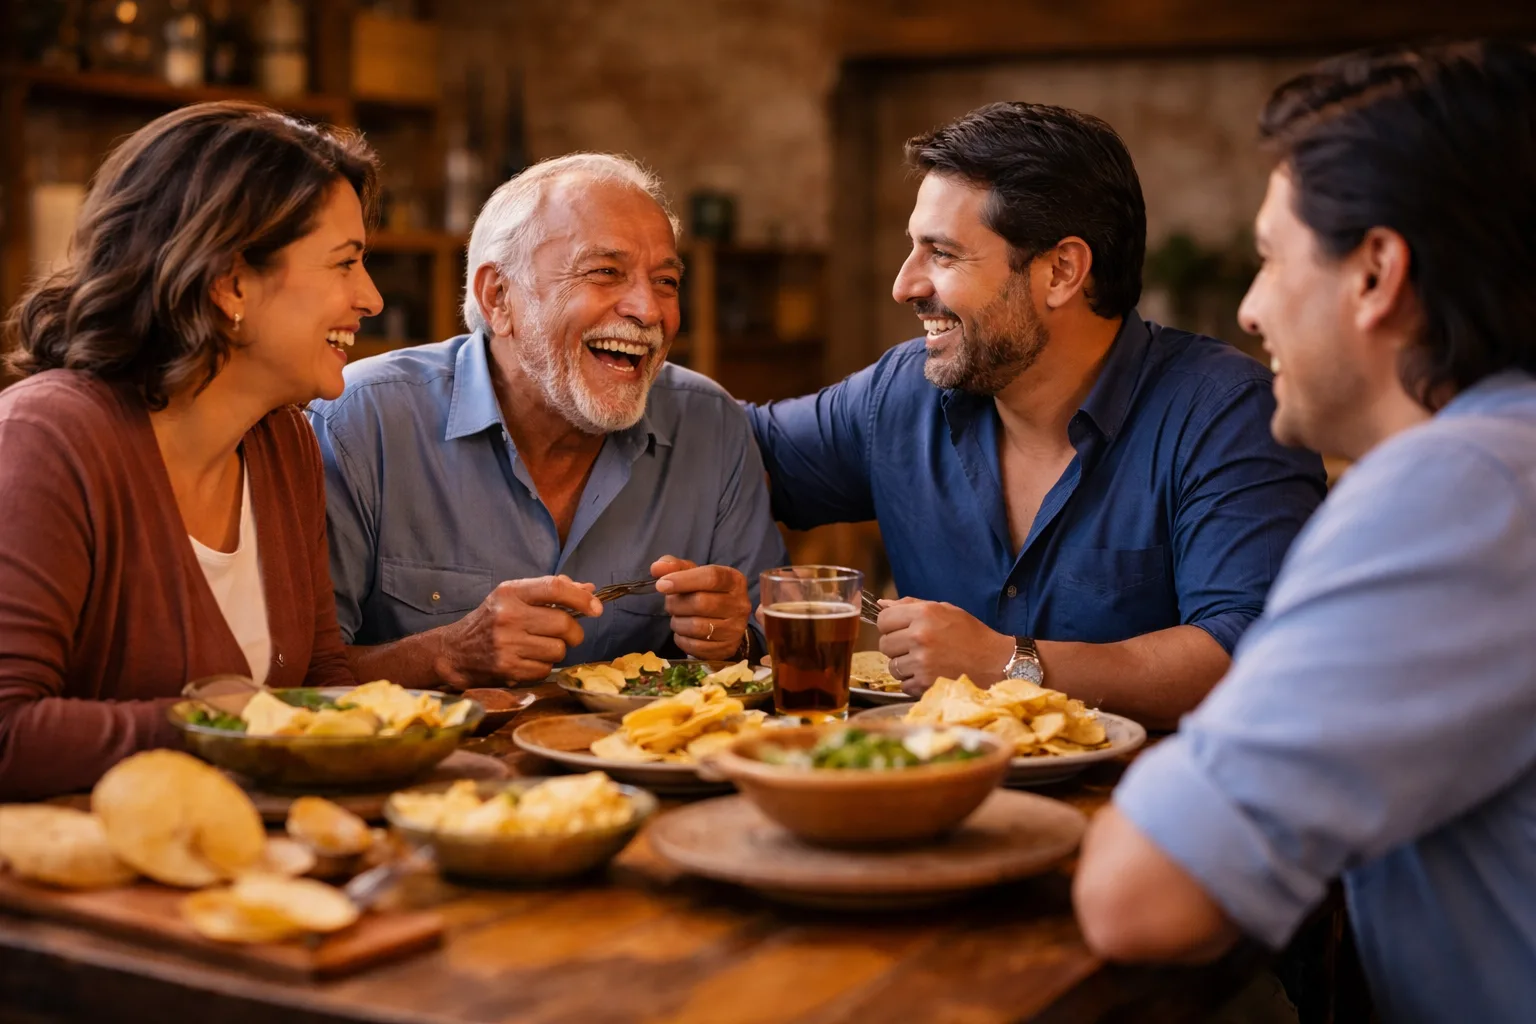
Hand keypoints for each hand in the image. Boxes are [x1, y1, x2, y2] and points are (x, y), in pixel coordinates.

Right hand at [435, 575, 600, 686]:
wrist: (455, 651)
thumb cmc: (491, 620)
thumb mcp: (514, 598)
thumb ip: (550, 592)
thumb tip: (589, 589)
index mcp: (510, 593)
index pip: (554, 588)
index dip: (581, 598)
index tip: (596, 607)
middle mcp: (508, 616)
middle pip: (564, 623)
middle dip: (574, 631)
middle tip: (568, 633)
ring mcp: (507, 644)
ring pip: (559, 649)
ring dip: (557, 650)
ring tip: (540, 646)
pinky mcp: (508, 669)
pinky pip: (546, 668)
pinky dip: (544, 665)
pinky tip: (528, 659)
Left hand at [652, 555, 750, 660]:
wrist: (724, 621)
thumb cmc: (706, 593)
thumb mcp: (693, 574)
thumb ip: (674, 567)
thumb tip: (657, 568)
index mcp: (734, 580)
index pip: (711, 577)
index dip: (683, 580)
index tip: (661, 585)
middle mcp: (740, 604)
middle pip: (701, 603)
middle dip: (676, 604)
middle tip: (669, 604)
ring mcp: (736, 628)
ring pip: (697, 626)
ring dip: (677, 623)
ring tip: (677, 618)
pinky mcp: (727, 648)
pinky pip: (696, 646)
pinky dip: (682, 639)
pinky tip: (683, 632)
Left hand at [876, 598, 1014, 695]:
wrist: (994, 662)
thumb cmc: (970, 634)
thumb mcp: (944, 610)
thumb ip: (911, 606)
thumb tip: (881, 605)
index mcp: (923, 614)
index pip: (883, 620)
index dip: (890, 626)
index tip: (900, 630)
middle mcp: (920, 636)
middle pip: (884, 644)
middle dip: (896, 647)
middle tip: (916, 648)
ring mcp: (921, 662)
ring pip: (892, 666)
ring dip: (904, 666)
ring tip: (925, 662)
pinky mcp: (925, 683)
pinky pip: (903, 684)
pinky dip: (913, 682)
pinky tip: (930, 675)